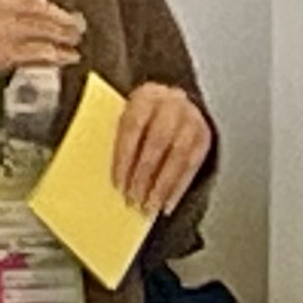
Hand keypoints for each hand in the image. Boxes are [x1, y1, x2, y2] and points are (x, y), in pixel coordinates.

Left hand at [111, 81, 212, 217]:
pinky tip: (168, 203)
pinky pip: (193, 165)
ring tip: (150, 207)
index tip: (118, 183)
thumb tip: (99, 173)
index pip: (133, 126)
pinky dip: (180, 187)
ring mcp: (191, 119)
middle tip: (133, 199)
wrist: (169, 103)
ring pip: (179, 155)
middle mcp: (172, 104)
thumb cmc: (138, 118)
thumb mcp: (123, 118)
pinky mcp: (204, 136)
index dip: (124, 157)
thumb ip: (112, 139)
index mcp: (145, 96)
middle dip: (145, 174)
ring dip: (163, 185)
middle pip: (159, 141)